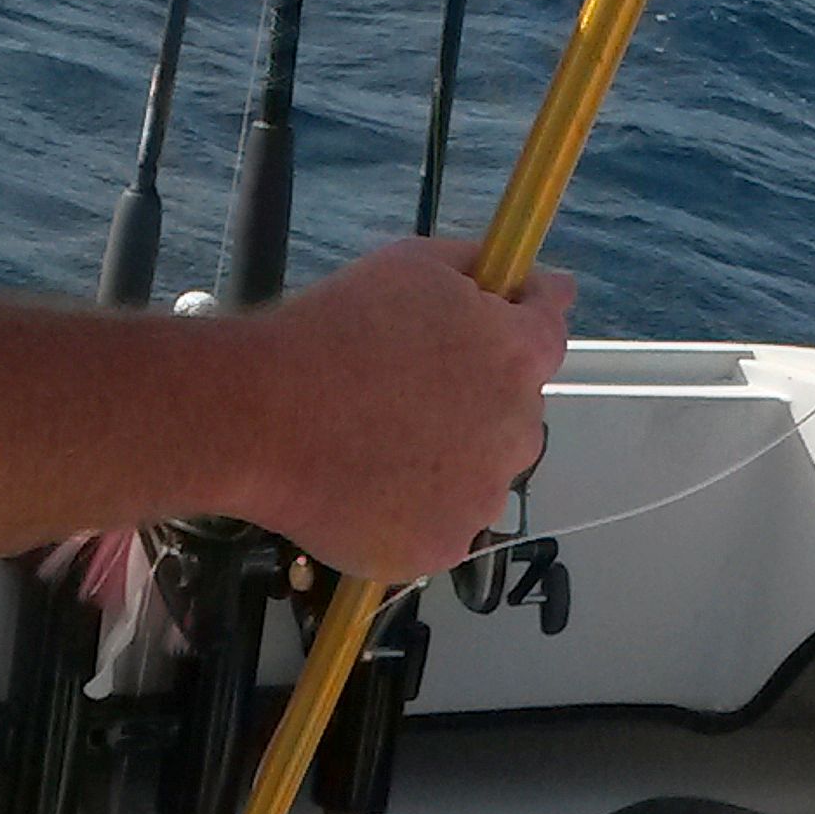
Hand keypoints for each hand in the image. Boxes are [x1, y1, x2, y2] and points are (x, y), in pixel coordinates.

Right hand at [232, 239, 572, 581]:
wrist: (262, 419)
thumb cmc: (331, 334)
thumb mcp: (412, 265)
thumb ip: (481, 269)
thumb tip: (526, 279)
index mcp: (517, 355)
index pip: (552, 331)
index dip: (526, 319)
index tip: (506, 317)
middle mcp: (516, 432)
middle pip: (517, 413)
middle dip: (480, 399)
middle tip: (410, 392)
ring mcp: (481, 498)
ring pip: (481, 476)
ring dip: (451, 461)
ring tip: (381, 443)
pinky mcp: (442, 548)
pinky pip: (444, 526)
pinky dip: (418, 511)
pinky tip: (372, 484)